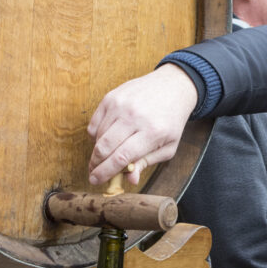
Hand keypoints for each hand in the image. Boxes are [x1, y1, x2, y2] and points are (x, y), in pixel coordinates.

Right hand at [88, 64, 197, 186]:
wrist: (173, 86)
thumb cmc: (170, 121)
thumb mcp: (168, 146)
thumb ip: (147, 162)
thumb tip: (130, 179)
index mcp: (153, 132)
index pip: (122, 157)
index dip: (105, 172)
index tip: (95, 180)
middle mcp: (135, 116)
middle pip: (104, 147)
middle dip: (95, 165)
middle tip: (93, 173)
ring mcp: (121, 104)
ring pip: (98, 136)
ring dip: (97, 150)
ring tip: (105, 155)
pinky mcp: (111, 96)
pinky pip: (94, 123)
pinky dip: (96, 135)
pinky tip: (106, 138)